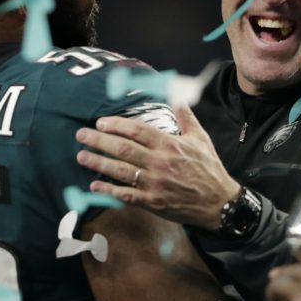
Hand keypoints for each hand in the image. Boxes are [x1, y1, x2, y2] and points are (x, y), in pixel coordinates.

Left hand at [75, 104, 239, 230]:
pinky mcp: (153, 202)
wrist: (219, 203)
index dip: (116, 125)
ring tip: (82, 156)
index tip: (101, 123)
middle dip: (99, 141)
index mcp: (170, 144)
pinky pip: (126, 195)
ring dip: (98, 163)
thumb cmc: (209, 168)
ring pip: (120, 170)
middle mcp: (159, 162)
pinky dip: (109, 191)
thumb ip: (186, 117)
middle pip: (123, 148)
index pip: (137, 130)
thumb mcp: (201, 138)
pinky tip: (94, 186)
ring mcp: (154, 184)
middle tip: (81, 135)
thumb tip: (176, 97)